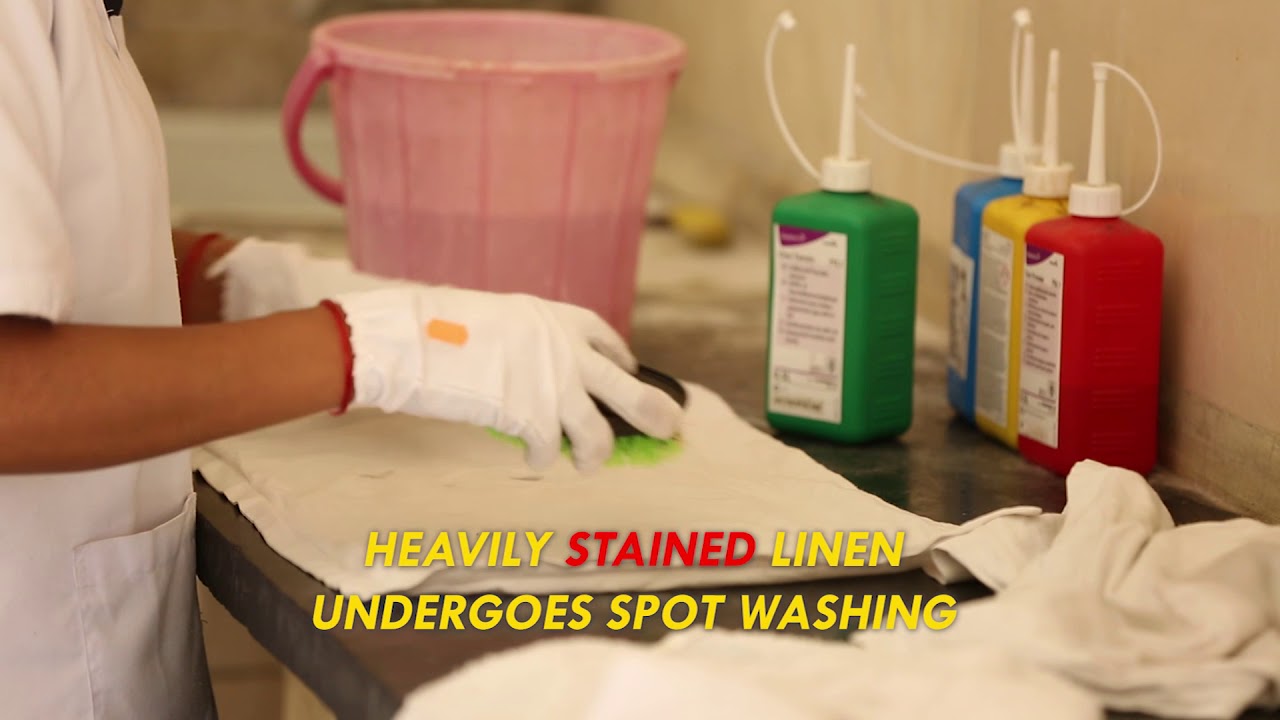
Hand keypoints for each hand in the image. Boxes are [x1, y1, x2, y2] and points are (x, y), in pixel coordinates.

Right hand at [209, 239, 681, 471]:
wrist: (412, 339)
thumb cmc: (442, 323)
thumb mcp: (500, 315)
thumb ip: (530, 339)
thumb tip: (539, 362)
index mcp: (559, 320)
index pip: (609, 342)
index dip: (623, 360)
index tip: (629, 370)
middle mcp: (568, 353)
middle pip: (630, 390)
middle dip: (655, 413)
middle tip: (672, 429)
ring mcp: (553, 389)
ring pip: (598, 435)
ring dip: (596, 454)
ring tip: (587, 462)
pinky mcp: (531, 420)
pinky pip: (550, 451)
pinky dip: (543, 459)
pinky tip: (534, 458)